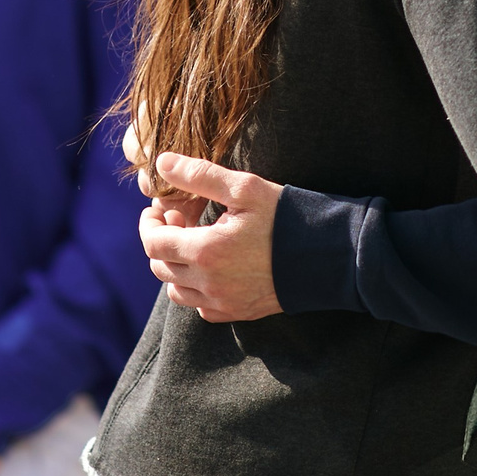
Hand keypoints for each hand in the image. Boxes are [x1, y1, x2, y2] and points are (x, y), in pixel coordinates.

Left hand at [140, 152, 281, 323]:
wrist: (328, 256)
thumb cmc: (286, 216)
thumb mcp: (245, 188)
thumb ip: (199, 175)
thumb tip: (161, 163)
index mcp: (205, 251)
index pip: (153, 243)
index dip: (148, 224)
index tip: (156, 209)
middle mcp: (209, 283)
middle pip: (160, 268)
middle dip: (160, 242)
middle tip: (177, 220)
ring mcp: (223, 302)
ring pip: (176, 292)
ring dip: (175, 267)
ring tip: (193, 243)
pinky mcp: (238, 312)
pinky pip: (201, 308)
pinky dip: (196, 290)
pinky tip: (212, 269)